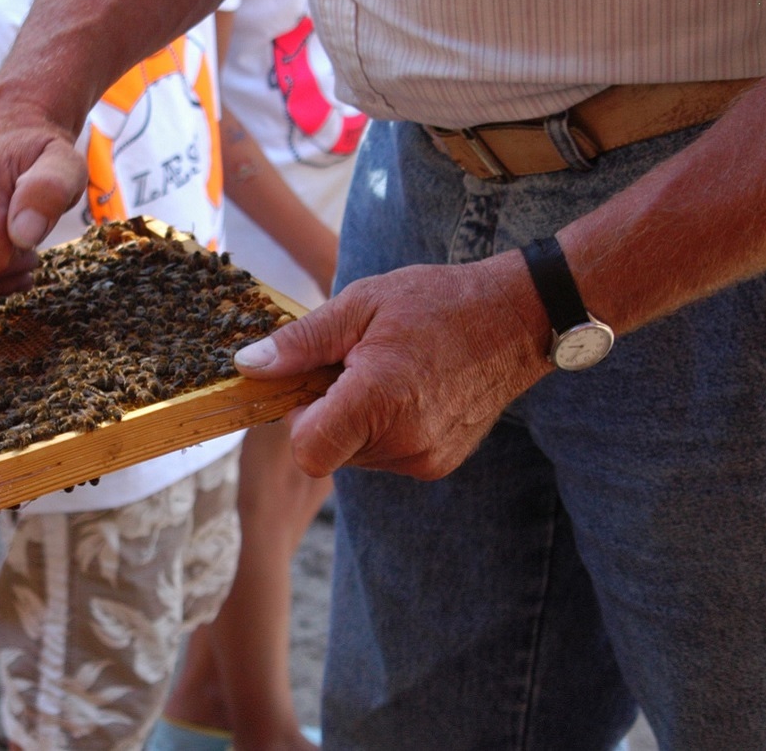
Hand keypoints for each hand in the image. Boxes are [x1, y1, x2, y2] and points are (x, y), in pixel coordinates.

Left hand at [234, 253, 553, 480]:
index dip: (297, 419)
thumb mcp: (359, 306)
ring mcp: (425, 458)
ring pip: (356, 455)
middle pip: (329, 451)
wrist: (517, 318)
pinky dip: (383, 429)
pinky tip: (407, 389)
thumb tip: (248, 366)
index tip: (313, 383)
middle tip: (354, 364)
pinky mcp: (439, 464)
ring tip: (385, 372)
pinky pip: (386, 456)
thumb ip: (299, 344)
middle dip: (326, 412)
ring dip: (355, 421)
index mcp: (379, 400)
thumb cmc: (436, 303)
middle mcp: (404, 441)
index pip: (307, 450)